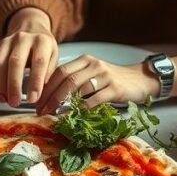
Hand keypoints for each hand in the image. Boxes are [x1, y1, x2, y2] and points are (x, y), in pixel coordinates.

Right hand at [0, 10, 58, 106]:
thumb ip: (48, 74)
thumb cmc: (43, 48)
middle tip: (14, 103)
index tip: (33, 99)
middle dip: (13, 85)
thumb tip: (42, 95)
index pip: (39, 62)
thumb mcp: (53, 57)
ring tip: (5, 100)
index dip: (35, 82)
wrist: (30, 27)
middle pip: (15, 62)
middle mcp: (22, 39)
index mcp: (42, 41)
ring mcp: (6, 42)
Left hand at [35, 55, 155, 114]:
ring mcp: (104, 75)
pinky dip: (80, 108)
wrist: (140, 80)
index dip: (45, 86)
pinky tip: (71, 115)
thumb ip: (75, 81)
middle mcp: (93, 64)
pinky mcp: (114, 88)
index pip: (59, 71)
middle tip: (40, 109)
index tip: (36, 100)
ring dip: (61, 102)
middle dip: (50, 95)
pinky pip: (94, 98)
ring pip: (77, 87)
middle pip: (65, 78)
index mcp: (84, 60)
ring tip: (51, 113)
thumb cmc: (112, 80)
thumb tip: (50, 96)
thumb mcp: (92, 74)